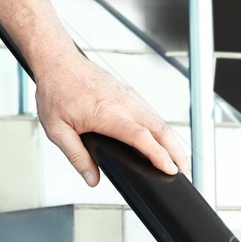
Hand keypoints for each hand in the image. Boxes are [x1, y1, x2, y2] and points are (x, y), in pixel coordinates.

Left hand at [33, 50, 185, 187]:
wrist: (58, 62)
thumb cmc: (56, 92)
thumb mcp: (57, 130)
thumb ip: (76, 156)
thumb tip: (92, 179)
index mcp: (109, 114)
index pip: (143, 138)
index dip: (160, 156)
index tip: (172, 170)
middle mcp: (125, 103)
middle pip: (162, 129)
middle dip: (177, 153)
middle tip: (185, 173)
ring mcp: (129, 97)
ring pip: (159, 120)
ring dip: (172, 141)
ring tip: (178, 162)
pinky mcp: (128, 93)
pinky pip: (151, 113)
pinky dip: (162, 129)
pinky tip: (162, 141)